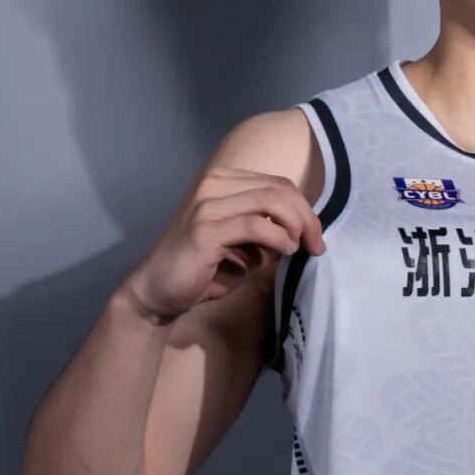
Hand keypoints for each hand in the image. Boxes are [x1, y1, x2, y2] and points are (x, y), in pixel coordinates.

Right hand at [120, 166, 326, 325]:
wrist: (158, 292)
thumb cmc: (203, 270)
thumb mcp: (244, 245)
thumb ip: (268, 230)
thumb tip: (304, 230)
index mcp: (222, 182)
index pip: (277, 184)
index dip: (304, 209)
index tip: (316, 237)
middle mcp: (213, 185)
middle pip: (279, 189)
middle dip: (306, 218)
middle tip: (316, 246)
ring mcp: (206, 205)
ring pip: (270, 201)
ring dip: (295, 227)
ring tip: (297, 249)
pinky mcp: (204, 230)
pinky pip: (255, 225)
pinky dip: (277, 238)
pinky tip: (283, 253)